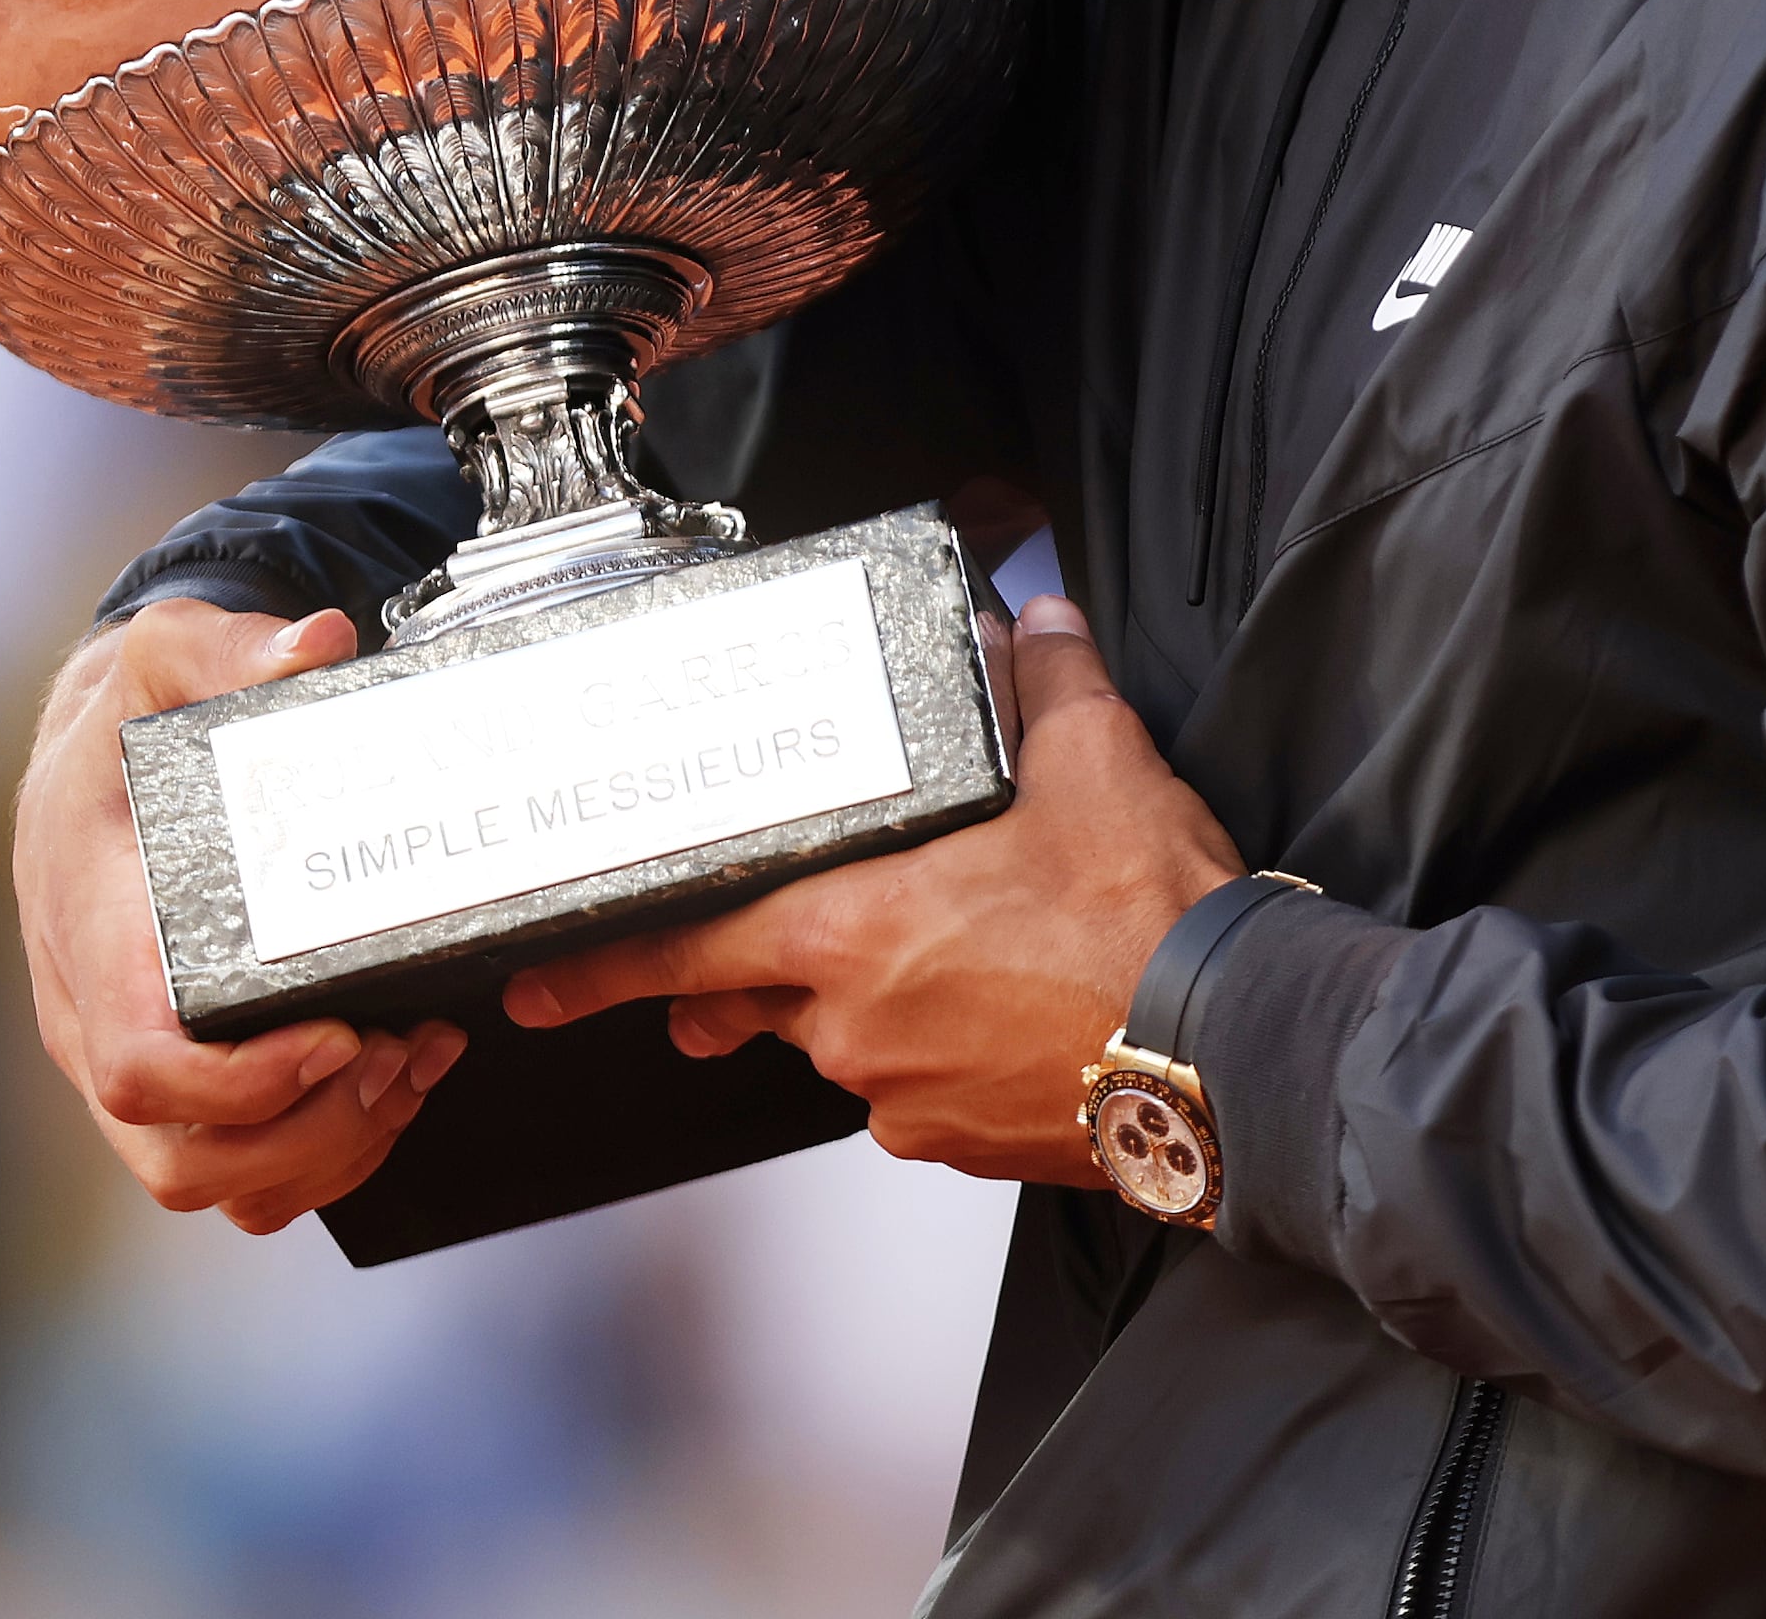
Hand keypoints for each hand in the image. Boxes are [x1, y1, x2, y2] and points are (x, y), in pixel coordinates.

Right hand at [12, 599, 464, 1230]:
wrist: (90, 762)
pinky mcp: (175, 1087)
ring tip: (418, 1065)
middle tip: (404, 1053)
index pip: (139, 1063)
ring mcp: (131, 1067)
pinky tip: (399, 1079)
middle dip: (312, 1132)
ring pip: (218, 1184)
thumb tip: (317, 643)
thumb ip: (227, 646)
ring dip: (332, 1152)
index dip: (241, 1083)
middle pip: (183, 1158)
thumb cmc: (125, 720)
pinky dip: (328, 1154)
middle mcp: (96, 1025)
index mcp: (90, 937)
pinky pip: (242, 1175)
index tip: (339, 1036)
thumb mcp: (162, 657)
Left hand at [499, 598, 1240, 1181]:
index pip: (685, 949)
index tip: (535, 986)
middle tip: (720, 972)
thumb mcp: (1097, 762)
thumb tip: (1034, 619)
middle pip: (756, 999)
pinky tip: (992, 1010)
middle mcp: (854, 1027)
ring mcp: (902, 1098)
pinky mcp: (957, 1147)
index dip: (599, 967)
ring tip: (928, 958)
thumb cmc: (1146, 918)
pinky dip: (928, 1051)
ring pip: (840, 1041)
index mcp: (850, 932)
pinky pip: (907, 1091)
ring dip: (858, 1003)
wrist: (1230, 1055)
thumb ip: (1047, 679)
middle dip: (739, 981)